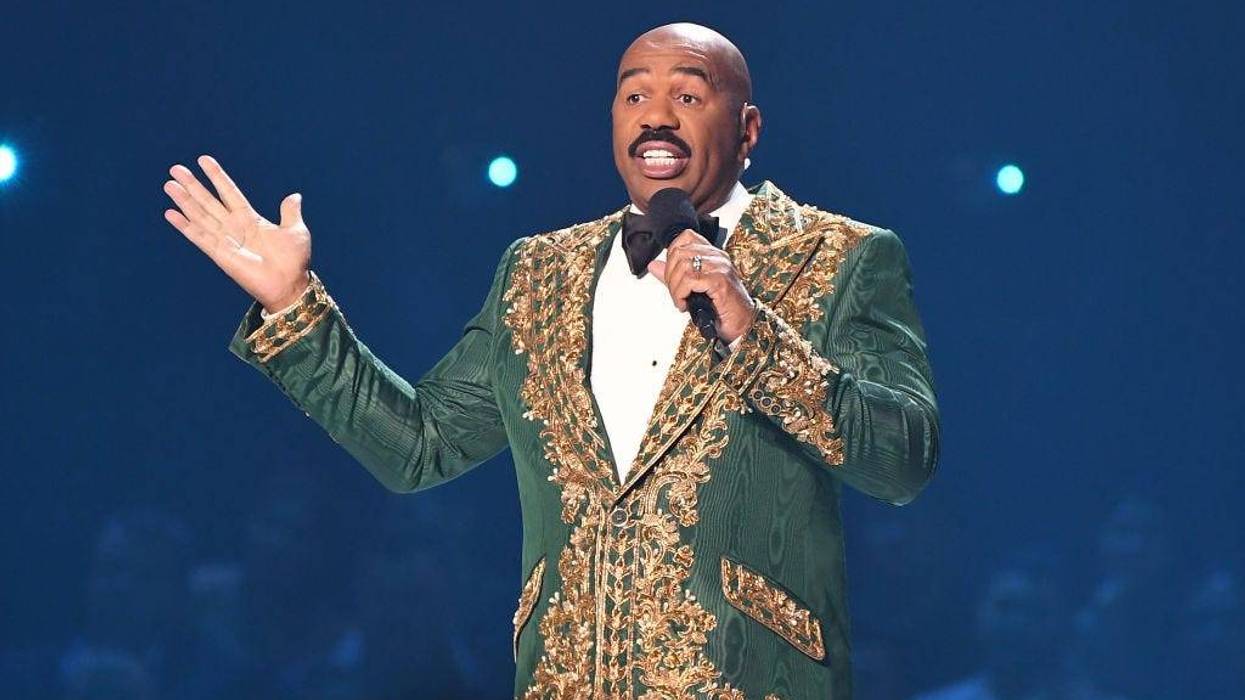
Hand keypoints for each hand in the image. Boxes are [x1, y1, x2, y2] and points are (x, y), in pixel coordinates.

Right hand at [162, 155, 311, 312]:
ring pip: (200, 215)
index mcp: (251, 220)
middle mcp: (234, 227)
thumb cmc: (294, 261)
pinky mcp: (219, 254)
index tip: (203, 160)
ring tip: (169, 184)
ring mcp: (225, 240)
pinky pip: (198, 237)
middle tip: (176, 169)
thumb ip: (290, 212)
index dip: (217, 177)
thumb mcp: (296, 231)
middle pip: (209, 201)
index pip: (229, 192)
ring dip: (184, 200)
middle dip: (193, 185)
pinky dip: (184, 225)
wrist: (290, 285)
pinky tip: (170, 213)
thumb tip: (295, 196)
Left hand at [647, 229, 755, 343]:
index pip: (686, 237)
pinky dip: (681, 294)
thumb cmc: (721, 309)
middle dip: (670, 276)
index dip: (672, 256)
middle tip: (676, 294)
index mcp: (713, 254)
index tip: (673, 276)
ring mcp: (720, 267)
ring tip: (681, 300)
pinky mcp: (720, 281)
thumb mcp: (692, 289)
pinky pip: (690, 280)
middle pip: (679, 253)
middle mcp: (718, 257)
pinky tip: (685, 304)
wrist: (741, 325)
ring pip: (683, 266)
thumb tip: (653, 265)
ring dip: (675, 288)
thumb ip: (673, 275)